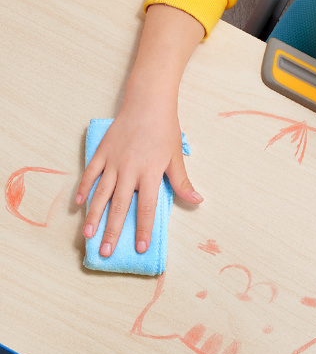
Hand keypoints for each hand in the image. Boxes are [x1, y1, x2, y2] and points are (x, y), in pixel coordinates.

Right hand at [74, 4, 203, 256]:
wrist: (147, 102)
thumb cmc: (165, 129)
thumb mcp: (176, 156)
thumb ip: (182, 182)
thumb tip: (197, 201)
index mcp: (150, 173)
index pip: (146, 208)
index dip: (143, 229)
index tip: (140, 248)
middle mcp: (129, 170)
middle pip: (119, 207)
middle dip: (113, 231)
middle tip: (106, 251)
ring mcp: (113, 161)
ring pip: (101, 194)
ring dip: (94, 216)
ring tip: (88, 235)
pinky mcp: (102, 152)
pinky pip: (90, 174)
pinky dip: (84, 189)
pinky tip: (79, 205)